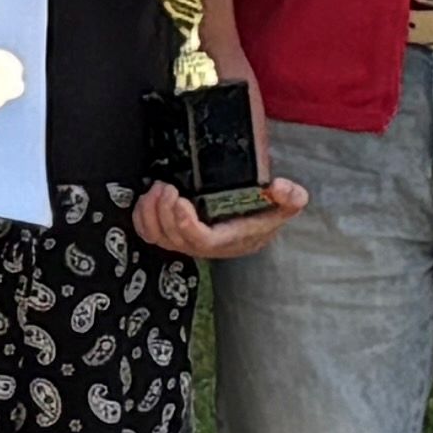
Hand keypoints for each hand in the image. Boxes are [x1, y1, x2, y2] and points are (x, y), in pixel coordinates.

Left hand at [133, 171, 312, 262]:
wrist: (256, 223)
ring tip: (158, 188)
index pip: (203, 242)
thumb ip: (291, 197)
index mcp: (230, 239)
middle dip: (164, 212)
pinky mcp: (173, 234)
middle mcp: (205, 245)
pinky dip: (141, 216)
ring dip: (150, 212)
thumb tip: (279, 187)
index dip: (186, 225)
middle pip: (175, 239)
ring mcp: (187, 242)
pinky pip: (148, 233)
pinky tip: (147, 198)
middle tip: (166, 187)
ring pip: (157, 237)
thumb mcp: (287, 204)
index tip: (181, 201)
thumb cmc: (266, 214)